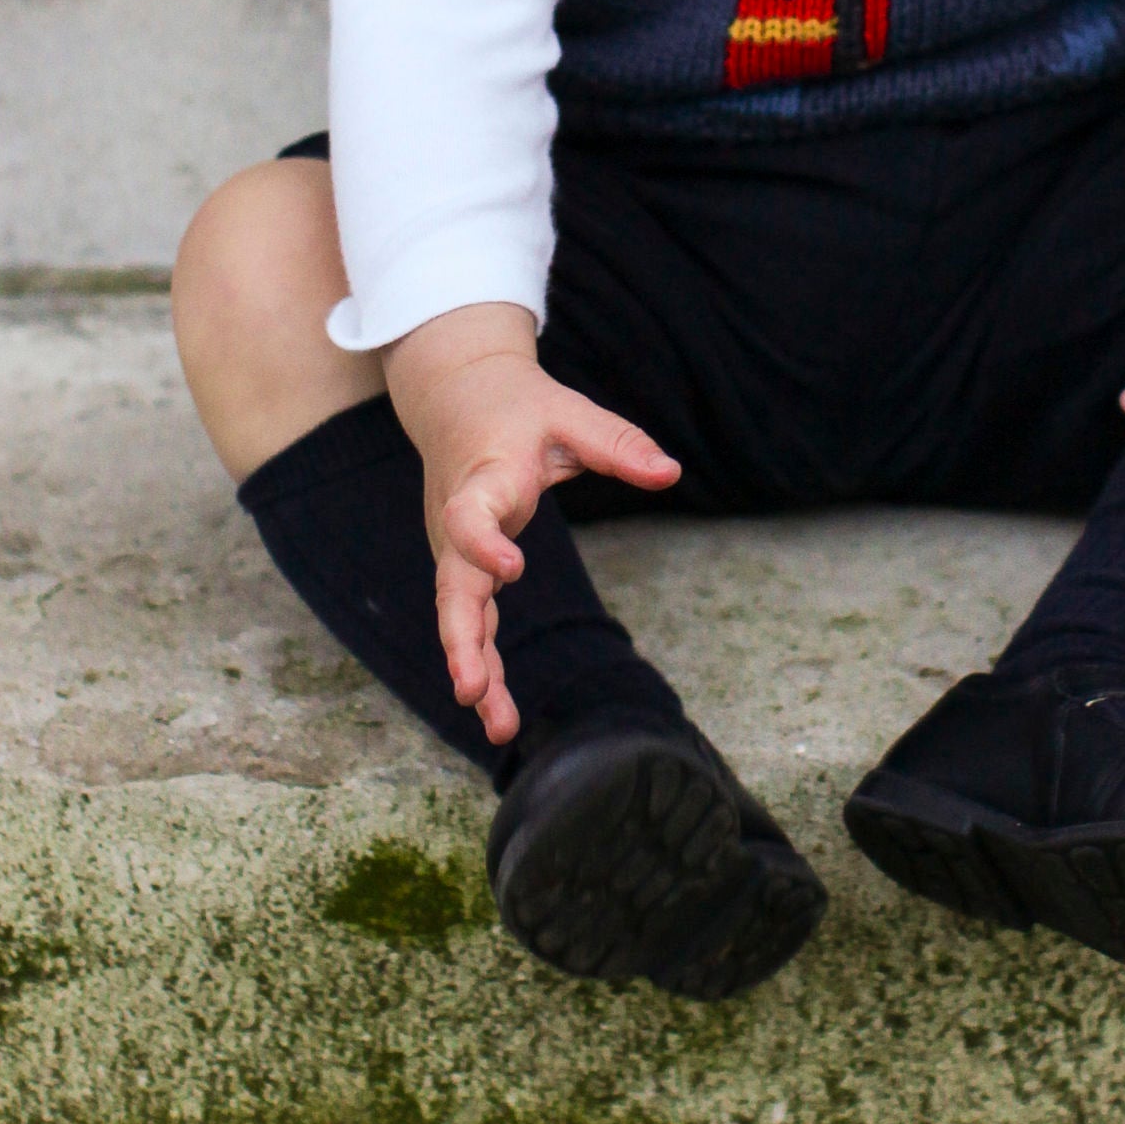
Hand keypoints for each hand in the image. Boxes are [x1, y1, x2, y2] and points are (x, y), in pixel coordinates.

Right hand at [383, 304, 678, 743]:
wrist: (457, 398)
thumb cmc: (518, 406)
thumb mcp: (570, 413)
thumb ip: (618, 444)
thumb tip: (671, 472)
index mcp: (483, 479)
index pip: (470, 515)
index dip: (484, 543)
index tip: (514, 567)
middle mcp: (457, 522)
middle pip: (453, 586)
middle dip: (462, 640)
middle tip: (472, 689)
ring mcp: (455, 550)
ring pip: (458, 614)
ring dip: (475, 668)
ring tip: (498, 726)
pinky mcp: (463, 566)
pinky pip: (470, 618)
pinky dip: (482, 662)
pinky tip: (499, 711)